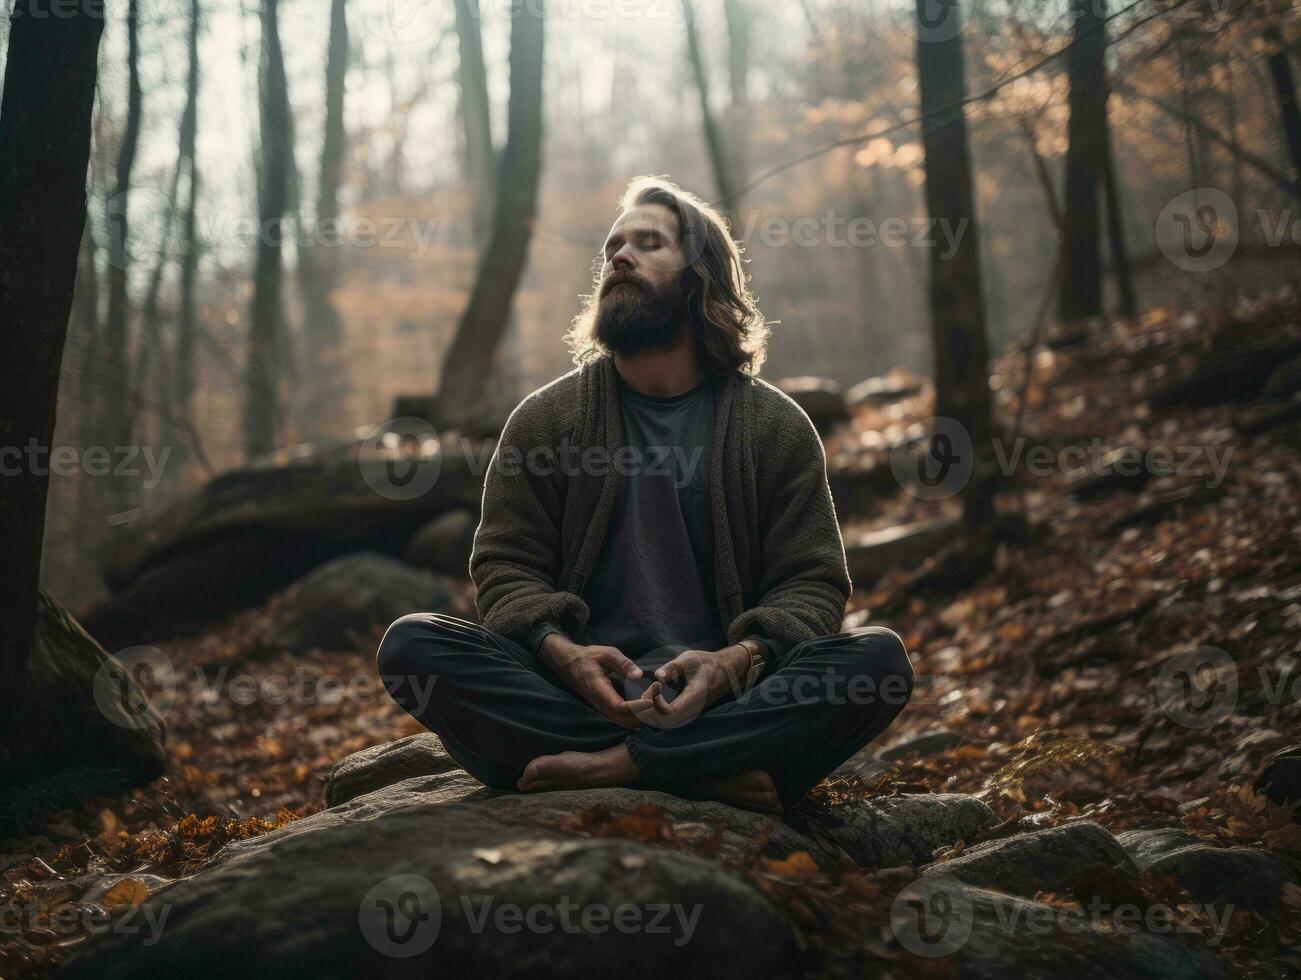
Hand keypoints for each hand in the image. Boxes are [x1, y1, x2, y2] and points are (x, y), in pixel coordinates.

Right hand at [538, 634, 648, 729]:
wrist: (569, 664)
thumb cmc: (588, 657)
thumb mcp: (606, 653)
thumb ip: (623, 663)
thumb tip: (639, 675)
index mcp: (599, 690)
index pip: (620, 707)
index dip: (637, 706)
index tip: (652, 698)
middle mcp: (601, 705)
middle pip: (625, 720)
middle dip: (644, 712)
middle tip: (656, 694)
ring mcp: (603, 709)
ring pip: (625, 722)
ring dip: (642, 715)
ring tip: (653, 698)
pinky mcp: (607, 709)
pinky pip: (623, 719)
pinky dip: (637, 715)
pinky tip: (646, 701)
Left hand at [633, 645, 750, 729]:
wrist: (726, 672)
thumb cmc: (707, 663)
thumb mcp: (691, 658)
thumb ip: (674, 667)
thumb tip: (658, 676)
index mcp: (694, 696)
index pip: (671, 712)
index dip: (657, 703)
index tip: (656, 685)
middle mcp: (692, 709)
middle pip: (666, 722)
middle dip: (650, 710)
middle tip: (646, 691)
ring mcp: (691, 712)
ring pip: (667, 722)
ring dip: (653, 712)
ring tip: (648, 693)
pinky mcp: (688, 712)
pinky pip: (670, 719)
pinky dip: (658, 711)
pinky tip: (653, 697)